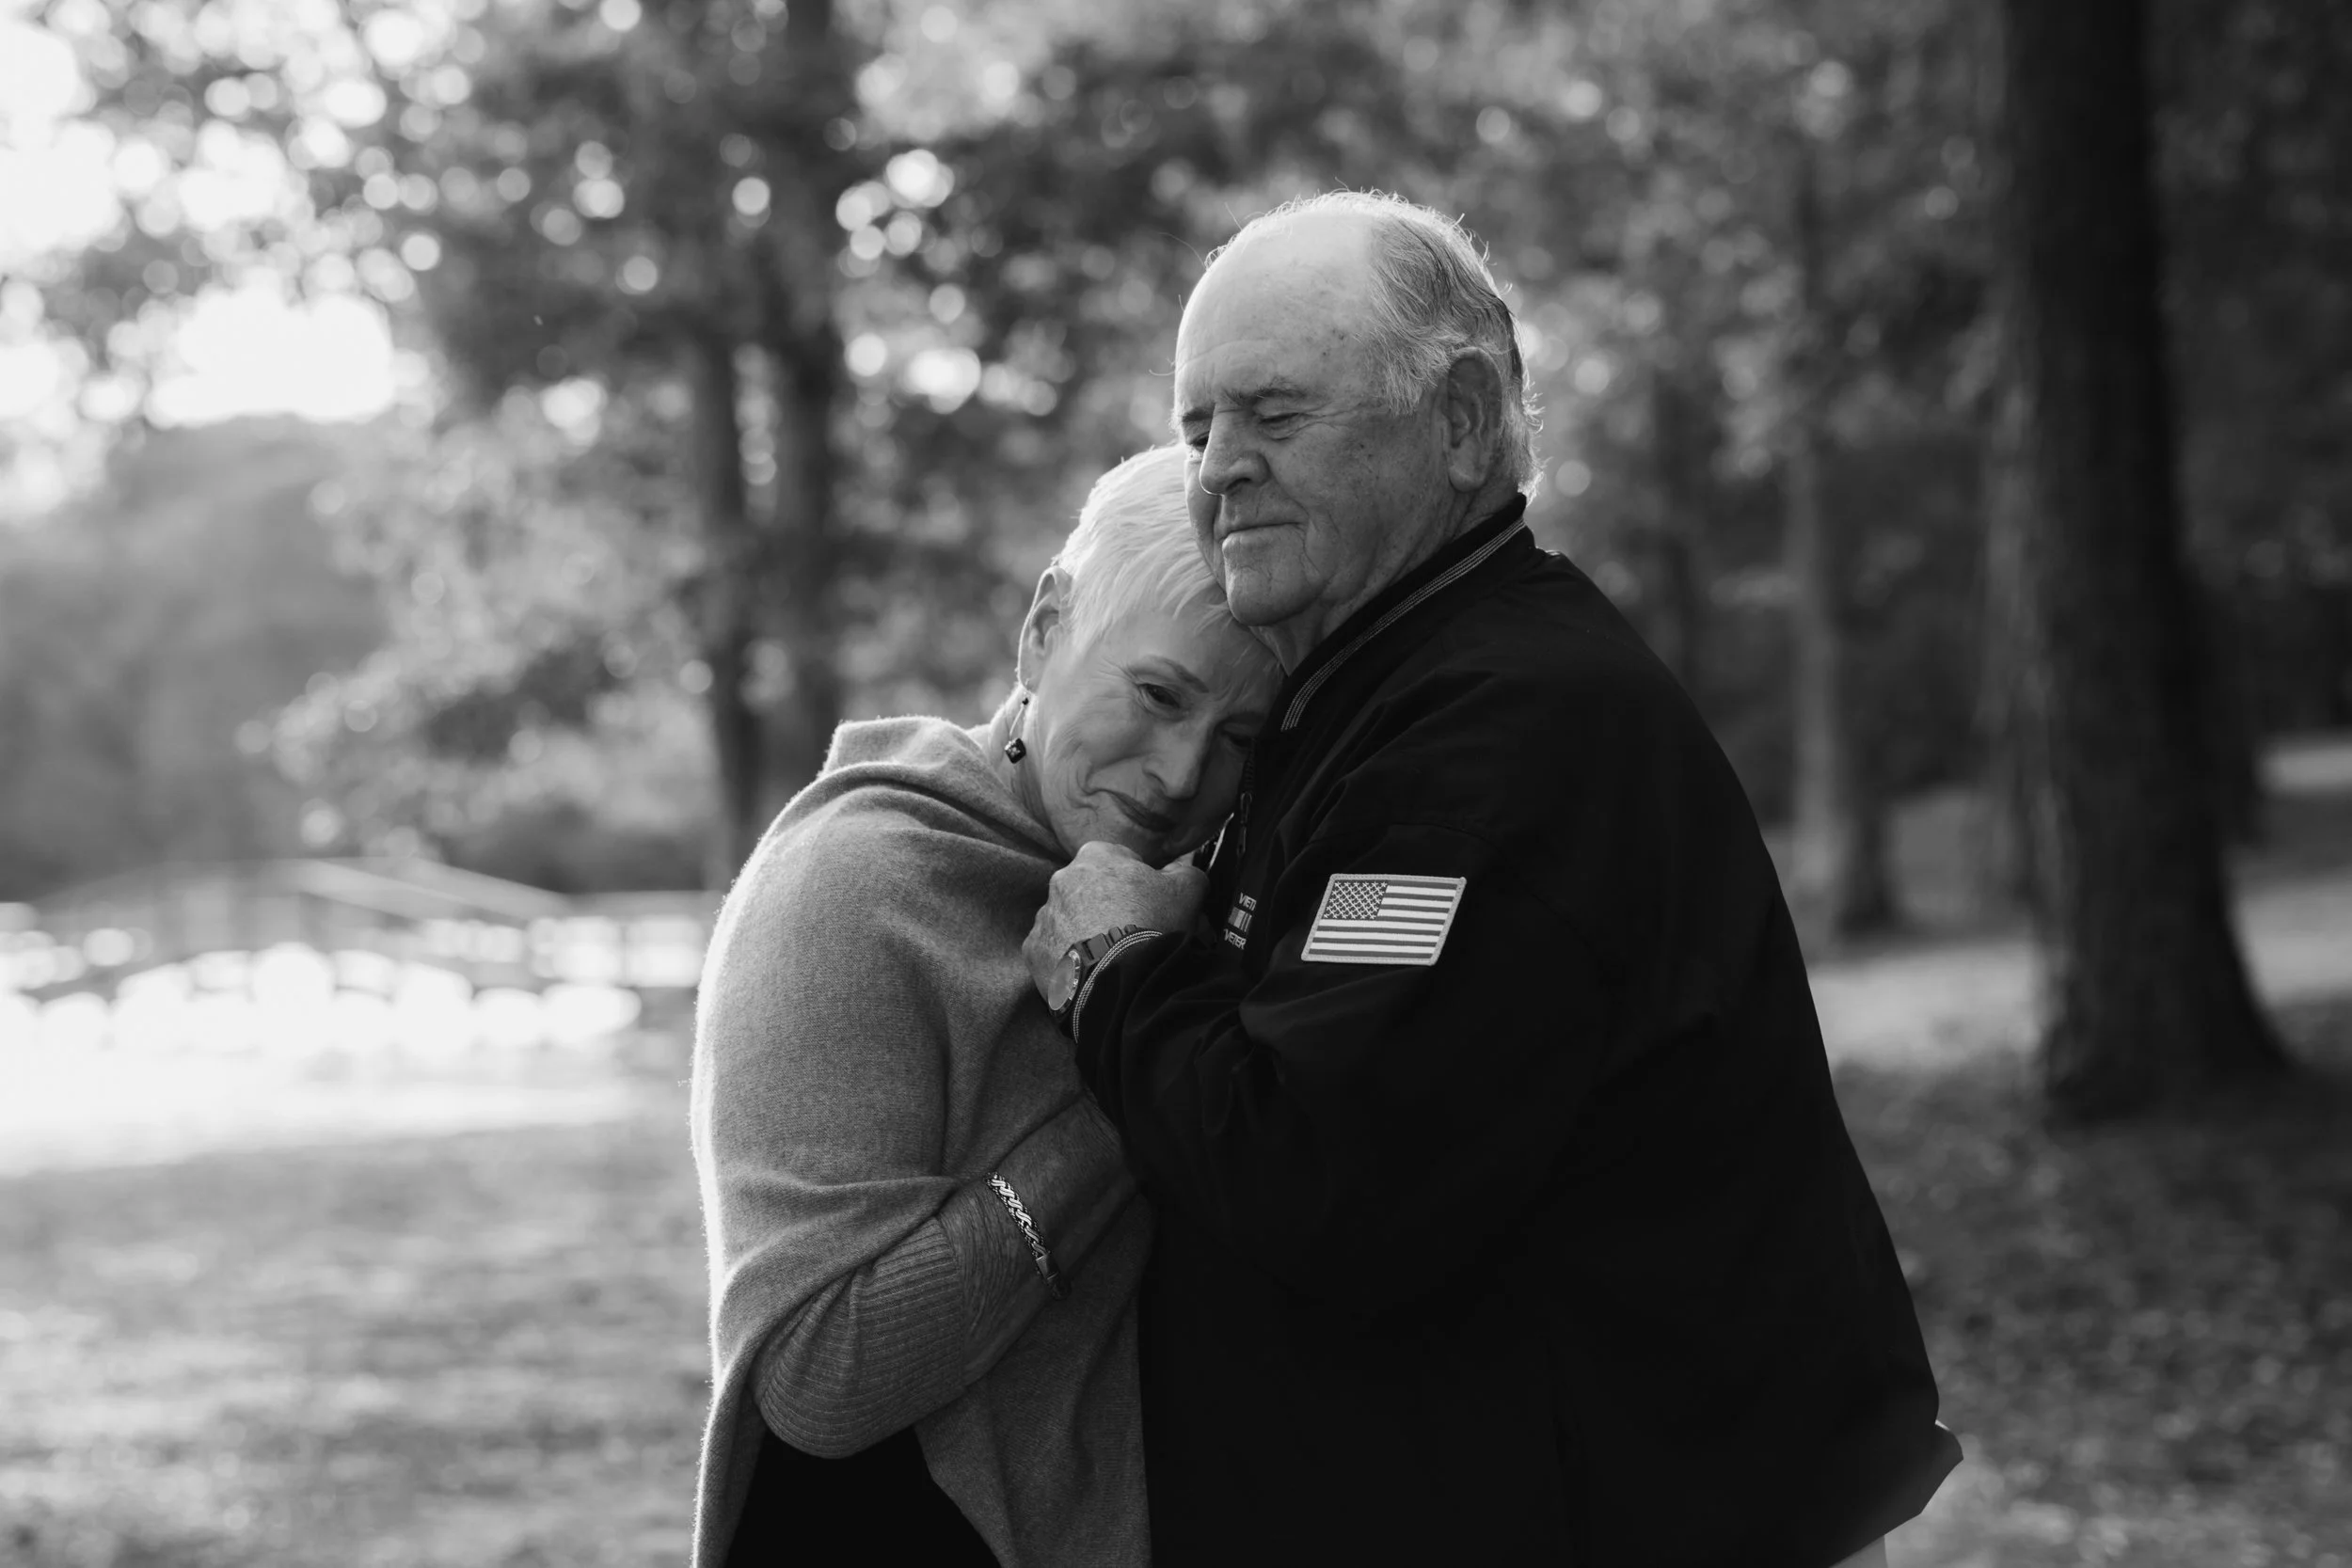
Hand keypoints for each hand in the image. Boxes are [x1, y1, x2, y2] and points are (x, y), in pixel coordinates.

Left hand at [1024, 840, 1208, 1003]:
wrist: (1121, 979)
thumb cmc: (1152, 924)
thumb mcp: (1187, 889)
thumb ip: (1185, 870)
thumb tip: (1182, 869)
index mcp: (1095, 855)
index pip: (1117, 860)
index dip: (1136, 881)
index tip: (1148, 903)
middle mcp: (1061, 879)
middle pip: (1089, 889)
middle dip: (1107, 905)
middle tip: (1131, 930)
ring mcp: (1044, 916)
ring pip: (1068, 920)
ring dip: (1085, 931)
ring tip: (1111, 955)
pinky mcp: (1033, 950)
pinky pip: (1052, 951)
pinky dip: (1068, 958)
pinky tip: (1091, 971)